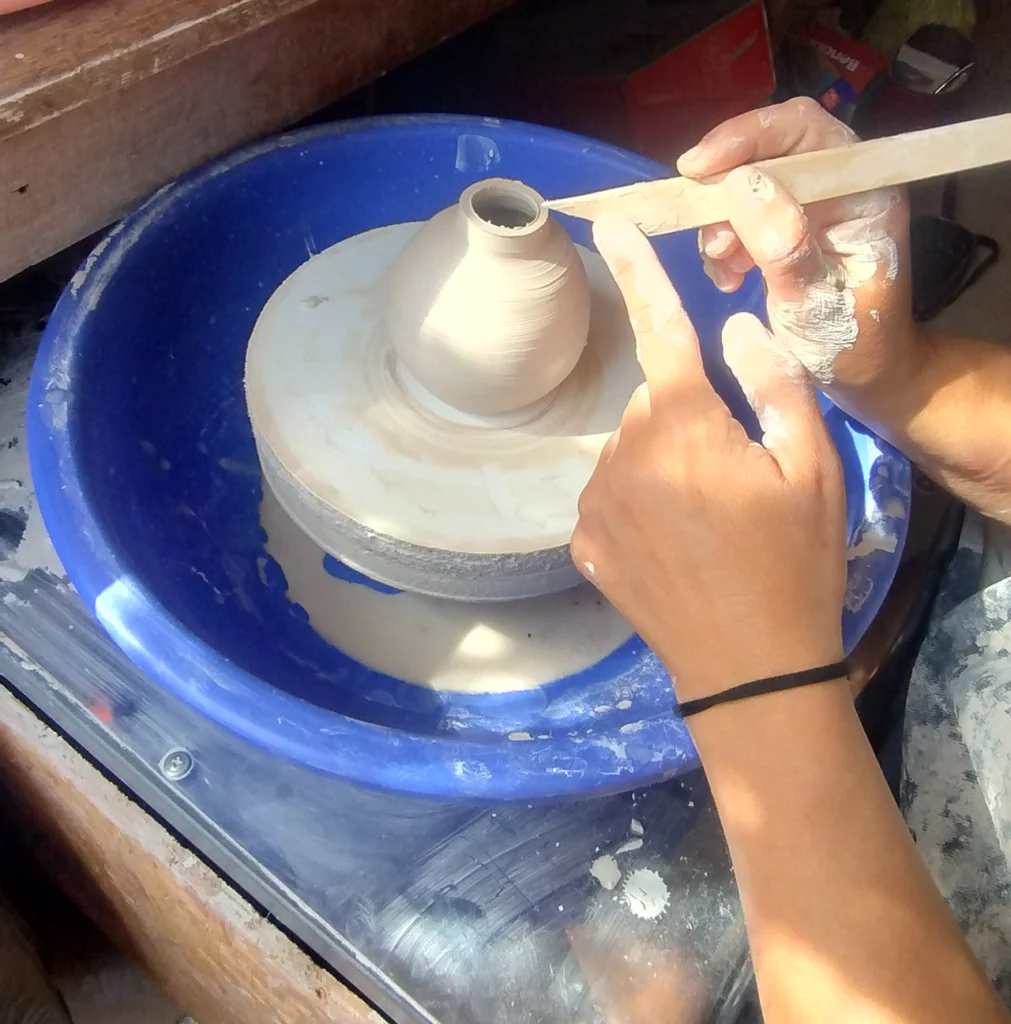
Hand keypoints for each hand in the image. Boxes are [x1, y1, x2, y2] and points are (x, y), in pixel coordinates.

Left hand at [572, 215, 846, 701]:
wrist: (750, 668)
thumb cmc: (795, 565)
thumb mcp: (813, 467)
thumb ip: (773, 382)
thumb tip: (733, 326)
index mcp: (685, 423)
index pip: (659, 328)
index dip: (638, 271)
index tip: (611, 225)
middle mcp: (624, 452)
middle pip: (652, 401)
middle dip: (688, 416)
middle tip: (733, 474)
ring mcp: (595, 502)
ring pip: (628, 448)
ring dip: (661, 461)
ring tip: (706, 520)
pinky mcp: (582, 543)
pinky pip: (608, 494)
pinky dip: (636, 502)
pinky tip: (671, 544)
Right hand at [677, 98, 918, 405]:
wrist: (862, 375)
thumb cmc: (852, 344)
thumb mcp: (816, 305)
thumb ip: (784, 246)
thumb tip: (739, 185)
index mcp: (864, 188)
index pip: (804, 131)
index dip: (747, 138)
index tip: (698, 169)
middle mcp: (838, 183)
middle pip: (768, 148)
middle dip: (725, 187)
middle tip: (707, 237)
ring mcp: (809, 202)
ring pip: (745, 182)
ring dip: (720, 222)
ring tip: (726, 271)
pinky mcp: (784, 224)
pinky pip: (737, 213)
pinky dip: (722, 242)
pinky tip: (729, 277)